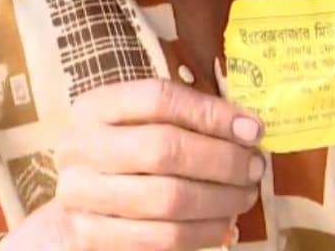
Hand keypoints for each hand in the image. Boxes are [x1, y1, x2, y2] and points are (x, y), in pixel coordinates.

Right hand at [0, 79, 264, 250]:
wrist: (82, 203)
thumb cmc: (127, 155)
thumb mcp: (146, 124)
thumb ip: (190, 119)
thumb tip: (249, 129)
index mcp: (96, 106)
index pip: (159, 98)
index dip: (212, 114)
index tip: (253, 129)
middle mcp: (80, 145)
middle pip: (164, 148)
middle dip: (222, 160)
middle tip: (254, 168)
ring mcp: (80, 193)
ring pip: (168, 198)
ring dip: (220, 199)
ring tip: (245, 196)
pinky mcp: (90, 234)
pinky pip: (162, 238)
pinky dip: (204, 231)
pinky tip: (223, 222)